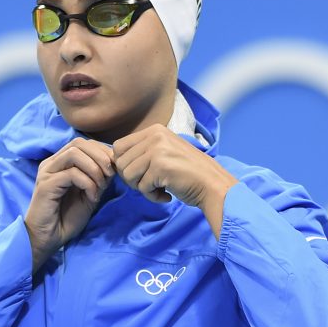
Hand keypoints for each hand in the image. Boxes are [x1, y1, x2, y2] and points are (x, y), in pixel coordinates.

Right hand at [25, 138, 114, 270]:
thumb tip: (113, 163)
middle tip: (110, 175)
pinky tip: (92, 197)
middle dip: (100, 156)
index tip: (114, 168)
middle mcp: (52, 163)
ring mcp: (47, 172)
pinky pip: (72, 174)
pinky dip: (88, 184)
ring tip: (100, 187)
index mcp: (60, 163)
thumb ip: (98, 177)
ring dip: (94, 168)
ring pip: (75, 153)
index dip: (102, 151)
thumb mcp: (89, 193)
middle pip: (79, 143)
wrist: (49, 239)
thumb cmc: (67, 218)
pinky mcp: (46, 185)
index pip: (83, 143)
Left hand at [112, 125, 238, 235]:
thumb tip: (114, 160)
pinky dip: (153, 196)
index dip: (125, 165)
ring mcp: (157, 150)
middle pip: (120, 162)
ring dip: (142, 188)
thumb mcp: (165, 153)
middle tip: (151, 183)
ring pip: (128, 175)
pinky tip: (168, 194)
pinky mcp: (160, 166)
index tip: (142, 175)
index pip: (119, 147)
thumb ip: (143, 152)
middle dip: (132, 179)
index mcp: (154, 130)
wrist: (213, 186)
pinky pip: (142, 187)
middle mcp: (155, 136)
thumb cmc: (188, 174)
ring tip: (160, 188)